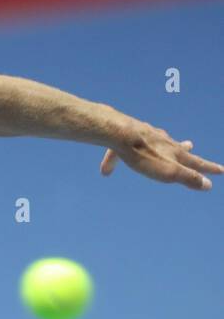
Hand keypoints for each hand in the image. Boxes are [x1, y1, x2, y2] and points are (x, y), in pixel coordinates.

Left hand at [100, 122, 221, 190]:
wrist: (119, 133)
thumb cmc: (143, 155)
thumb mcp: (169, 172)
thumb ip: (188, 178)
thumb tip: (208, 185)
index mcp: (173, 152)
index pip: (195, 163)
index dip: (208, 168)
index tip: (221, 170)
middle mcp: (162, 141)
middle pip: (174, 146)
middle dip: (183, 149)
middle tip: (191, 145)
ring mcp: (144, 135)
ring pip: (151, 141)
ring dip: (156, 144)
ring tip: (157, 145)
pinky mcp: (125, 134)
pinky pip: (119, 150)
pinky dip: (114, 159)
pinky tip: (105, 171)